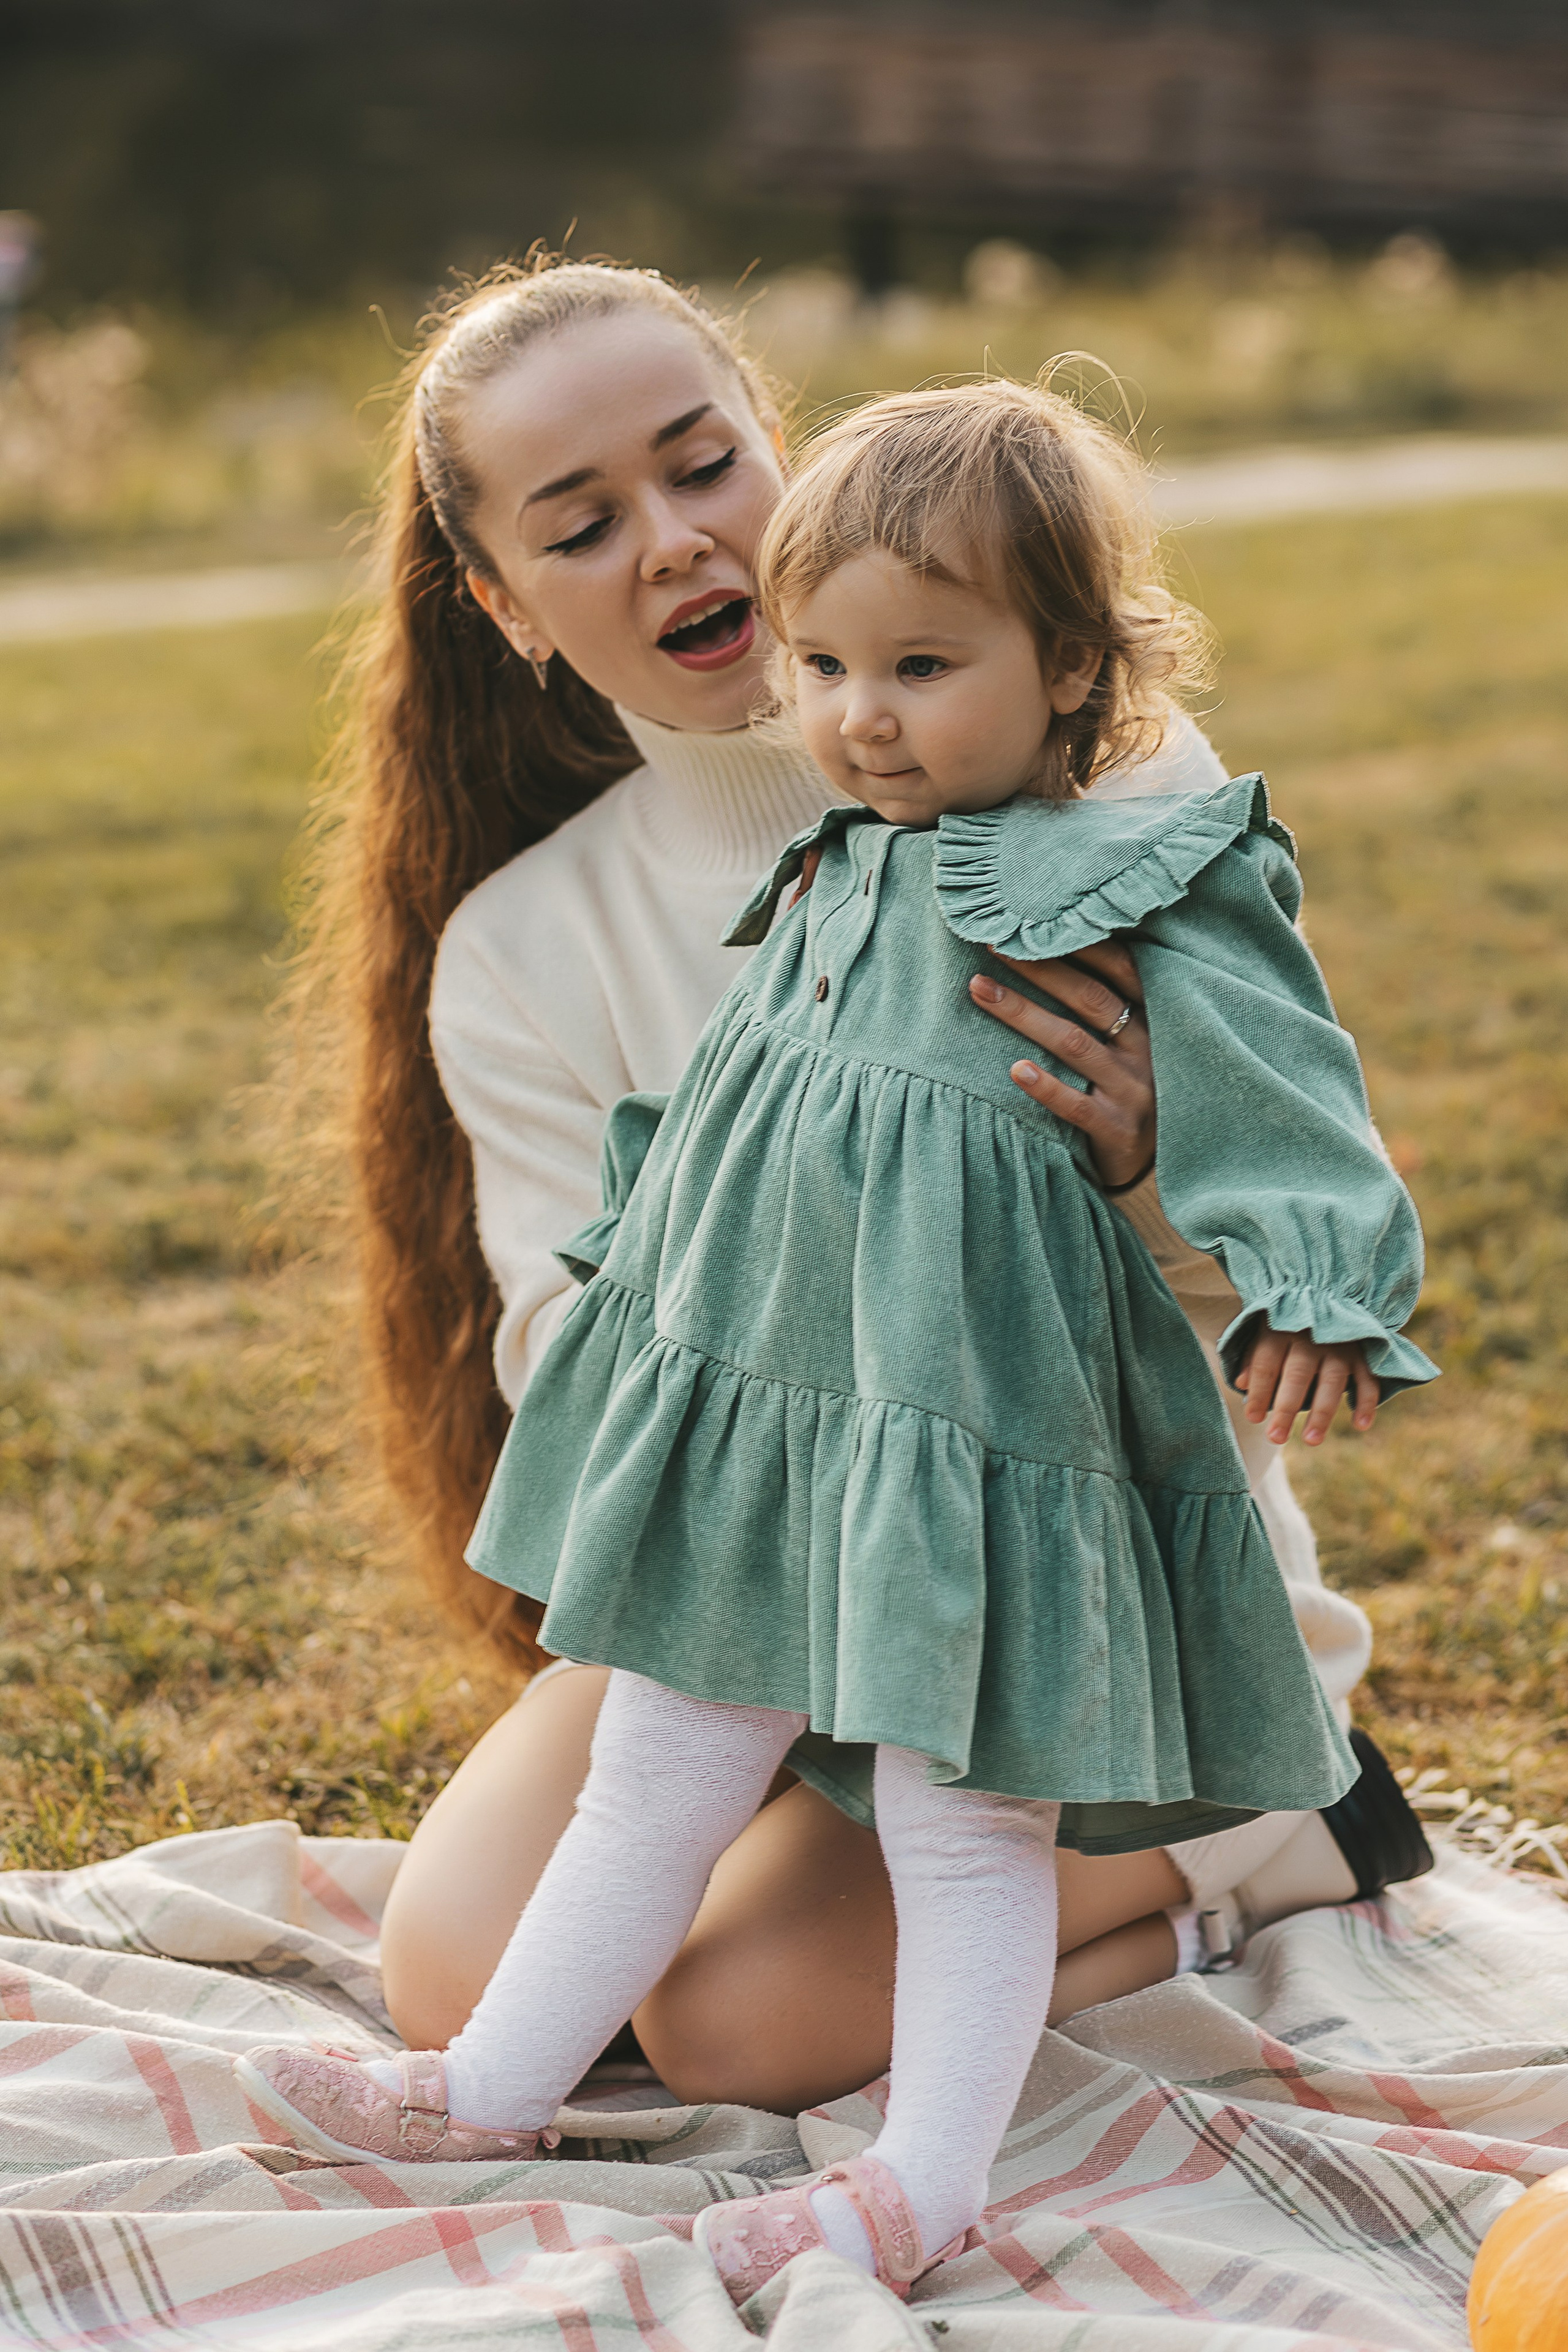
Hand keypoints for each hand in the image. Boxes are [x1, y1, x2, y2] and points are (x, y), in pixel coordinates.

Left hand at [968, 939, 1154, 1189]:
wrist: (1160, 1162)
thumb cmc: (1134, 1088)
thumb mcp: (1137, 1042)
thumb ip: (1110, 1004)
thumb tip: (1053, 947)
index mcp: (1154, 1019)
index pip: (1121, 969)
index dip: (1080, 944)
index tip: (1030, 923)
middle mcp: (1148, 1049)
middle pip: (1090, 999)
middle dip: (1039, 969)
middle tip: (993, 946)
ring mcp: (1135, 1090)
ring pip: (1074, 1044)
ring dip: (1024, 1015)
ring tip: (980, 990)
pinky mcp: (1118, 1129)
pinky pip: (1076, 1106)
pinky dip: (1046, 1086)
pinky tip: (1015, 1069)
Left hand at [1237, 1328, 1378, 1444]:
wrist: (1333, 1294)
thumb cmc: (1291, 1321)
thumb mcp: (1267, 1330)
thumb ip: (1254, 1356)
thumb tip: (1241, 1383)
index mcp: (1281, 1330)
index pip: (1266, 1363)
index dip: (1258, 1391)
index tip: (1252, 1418)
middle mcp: (1311, 1338)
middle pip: (1297, 1375)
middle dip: (1285, 1408)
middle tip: (1275, 1438)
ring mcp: (1340, 1346)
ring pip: (1332, 1382)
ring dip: (1322, 1413)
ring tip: (1310, 1440)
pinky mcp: (1364, 1353)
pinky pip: (1368, 1379)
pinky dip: (1366, 1402)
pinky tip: (1360, 1425)